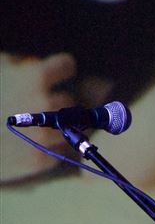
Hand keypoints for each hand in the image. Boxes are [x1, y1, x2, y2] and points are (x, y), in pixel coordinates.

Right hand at [0, 52, 77, 183]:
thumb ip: (15, 65)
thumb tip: (32, 63)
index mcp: (33, 77)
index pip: (67, 66)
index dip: (59, 71)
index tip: (55, 76)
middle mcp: (44, 104)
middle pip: (70, 100)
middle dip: (56, 103)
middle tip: (38, 108)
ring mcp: (43, 134)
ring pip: (69, 127)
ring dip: (57, 128)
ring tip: (36, 129)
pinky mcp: (38, 161)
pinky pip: (59, 151)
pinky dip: (48, 149)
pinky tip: (29, 147)